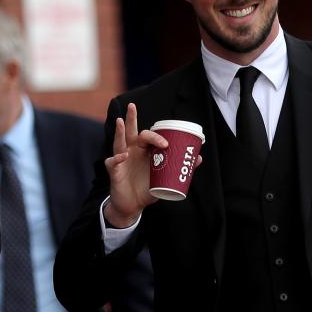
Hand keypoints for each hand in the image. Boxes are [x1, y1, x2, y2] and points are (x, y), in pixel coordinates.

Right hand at [103, 103, 169, 228]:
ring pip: (119, 142)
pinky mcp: (114, 170)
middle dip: (131, 118)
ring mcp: (121, 159)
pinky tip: (123, 156)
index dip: (157, 136)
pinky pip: (113, 161)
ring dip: (119, 131)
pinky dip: (117, 158)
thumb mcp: (165, 178)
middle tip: (132, 106)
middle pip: (131, 131)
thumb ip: (180, 168)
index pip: (149, 136)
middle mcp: (132, 151)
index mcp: (144, 151)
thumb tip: (199, 158)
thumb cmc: (147, 190)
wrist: (133, 206)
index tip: (166, 144)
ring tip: (120, 121)